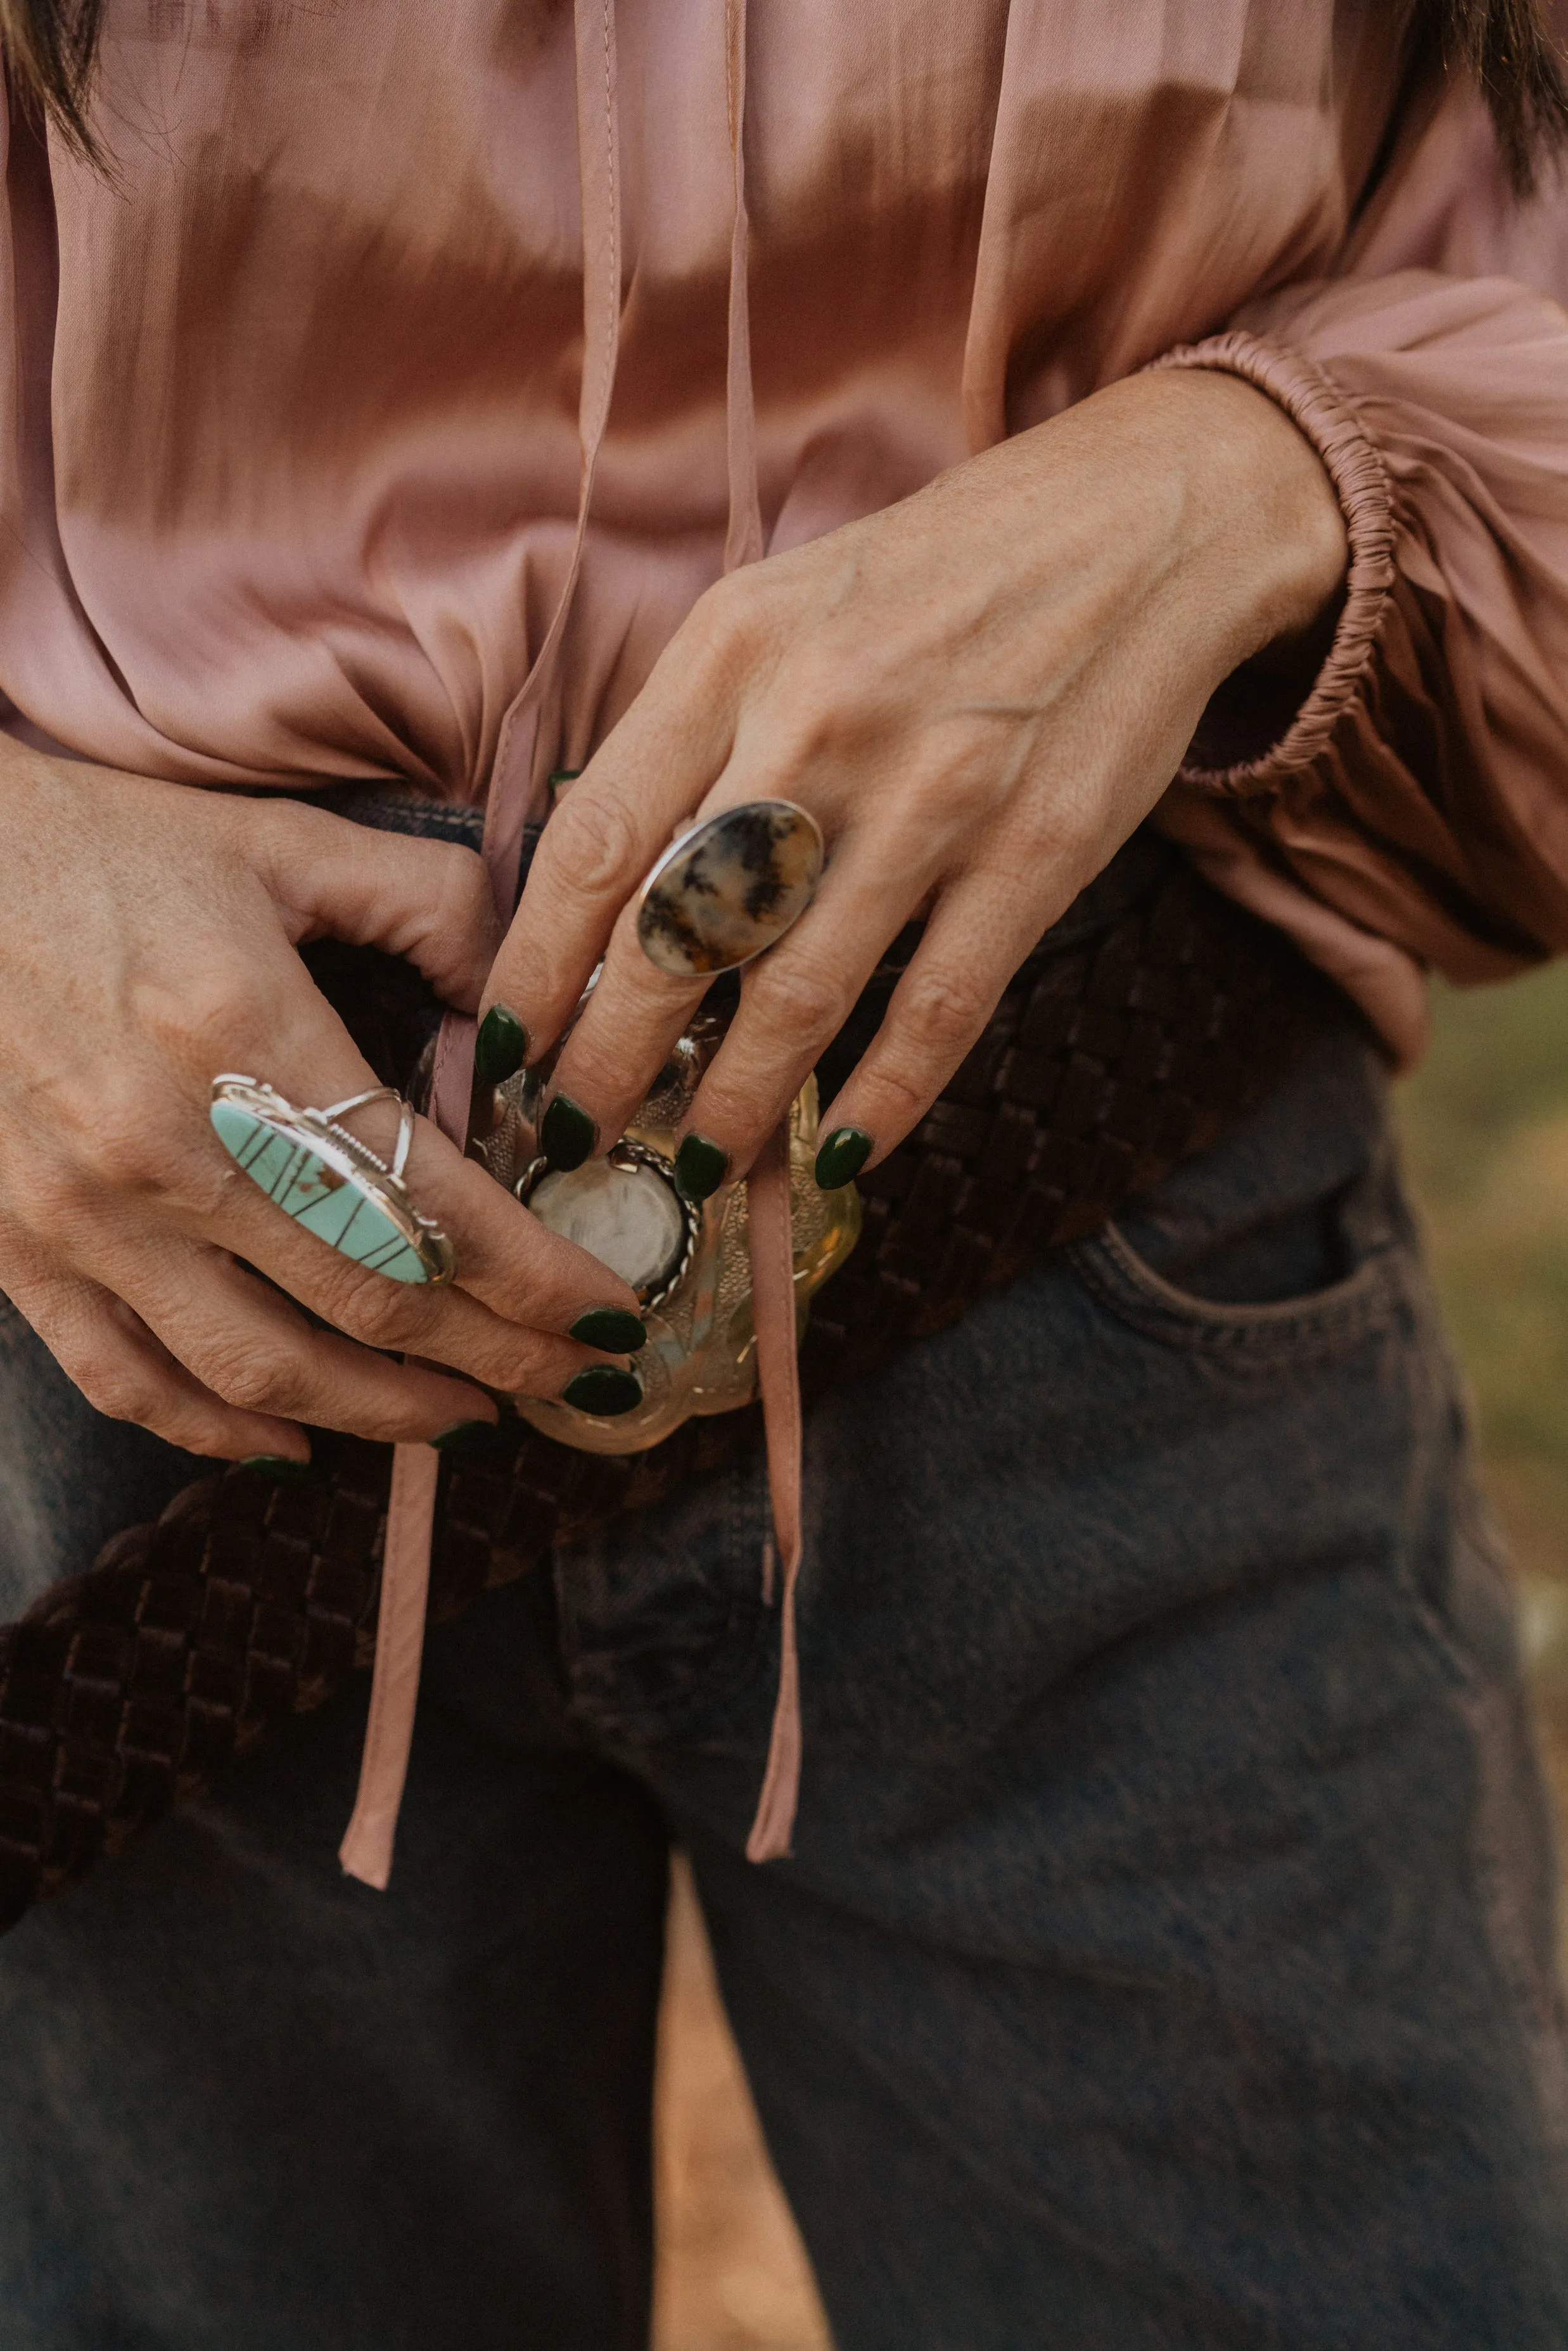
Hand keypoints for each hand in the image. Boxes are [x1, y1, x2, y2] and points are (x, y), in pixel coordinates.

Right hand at [0, 748, 642, 1461]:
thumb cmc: (105, 850)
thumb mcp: (283, 843)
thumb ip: (432, 908)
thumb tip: (533, 1003)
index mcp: (242, 1030)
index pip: (431, 1196)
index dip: (537, 1276)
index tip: (609, 1315)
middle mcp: (162, 1142)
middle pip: (369, 1297)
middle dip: (496, 1355)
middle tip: (573, 1379)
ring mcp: (80, 1210)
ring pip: (260, 1366)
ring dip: (382, 1414)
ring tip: (466, 1419)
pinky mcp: (17, 1249)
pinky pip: (127, 1380)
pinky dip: (218, 1430)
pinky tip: (297, 1440)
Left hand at [483, 369, 1347, 1184]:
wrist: (1146, 521)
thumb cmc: (939, 571)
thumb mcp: (781, 605)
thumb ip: (694, 731)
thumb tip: (613, 887)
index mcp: (736, 648)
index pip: (598, 840)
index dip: (536, 967)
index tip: (503, 1048)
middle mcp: (821, 721)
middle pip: (680, 935)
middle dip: (608, 1063)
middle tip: (569, 1136)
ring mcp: (936, 793)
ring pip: (800, 994)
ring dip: (732, 1102)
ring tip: (690, 1161)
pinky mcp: (1037, 850)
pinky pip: (940, 1008)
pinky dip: (886, 1098)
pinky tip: (840, 1153)